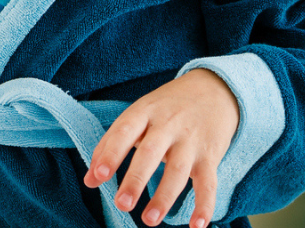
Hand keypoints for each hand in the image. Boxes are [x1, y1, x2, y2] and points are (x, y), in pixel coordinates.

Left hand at [84, 68, 238, 227]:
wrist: (214, 90)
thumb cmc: (165, 108)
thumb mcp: (137, 115)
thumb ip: (110, 145)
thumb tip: (90, 180)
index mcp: (144, 111)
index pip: (124, 130)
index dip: (111, 153)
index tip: (98, 176)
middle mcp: (168, 124)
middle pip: (150, 152)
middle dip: (136, 179)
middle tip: (122, 204)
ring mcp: (190, 140)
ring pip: (178, 170)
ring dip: (164, 197)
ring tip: (149, 219)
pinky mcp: (210, 155)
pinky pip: (209, 183)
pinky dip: (205, 205)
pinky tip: (198, 226)